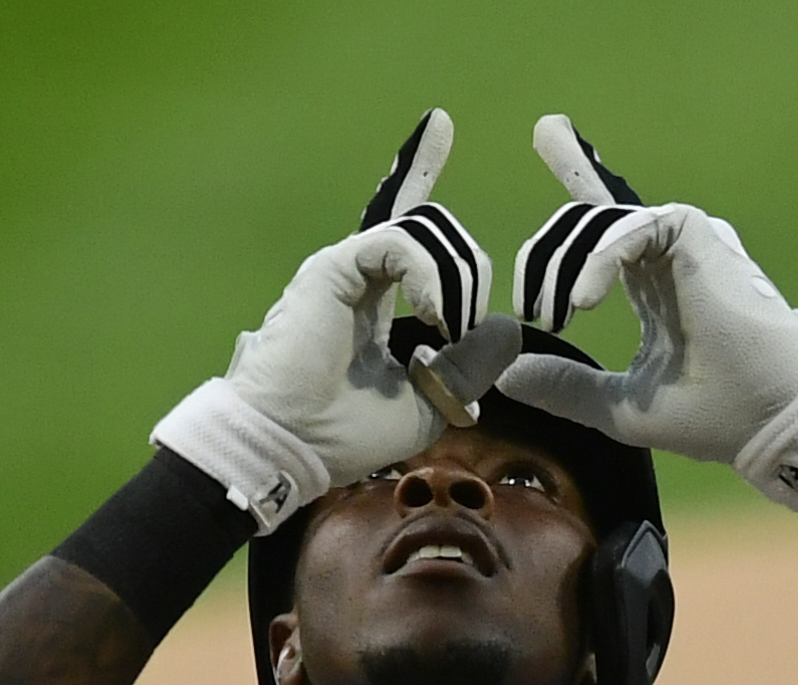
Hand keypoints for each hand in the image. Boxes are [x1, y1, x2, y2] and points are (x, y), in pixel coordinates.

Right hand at [152, 109, 520, 530]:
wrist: (293, 447)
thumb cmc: (348, 434)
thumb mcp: (431, 402)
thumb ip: (469, 365)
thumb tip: (505, 324)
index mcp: (378, 299)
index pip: (410, 229)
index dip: (419, 169)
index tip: (439, 125)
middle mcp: (361, 273)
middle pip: (435, 227)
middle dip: (470, 272)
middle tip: (462, 331)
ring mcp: (346, 266)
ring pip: (427, 230)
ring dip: (456, 281)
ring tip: (446, 329)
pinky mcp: (334, 267)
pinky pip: (402, 241)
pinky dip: (431, 276)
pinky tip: (432, 316)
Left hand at [499, 114, 797, 510]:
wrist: (774, 416)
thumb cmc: (715, 416)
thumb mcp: (623, 405)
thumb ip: (569, 387)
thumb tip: (509, 376)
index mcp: (655, 286)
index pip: (604, 230)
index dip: (577, 173)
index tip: (546, 135)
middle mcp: (667, 256)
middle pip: (592, 214)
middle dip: (547, 247)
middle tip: (527, 305)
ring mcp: (682, 242)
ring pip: (598, 222)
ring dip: (562, 267)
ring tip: (550, 316)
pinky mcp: (694, 234)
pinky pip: (627, 228)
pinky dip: (596, 261)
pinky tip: (582, 302)